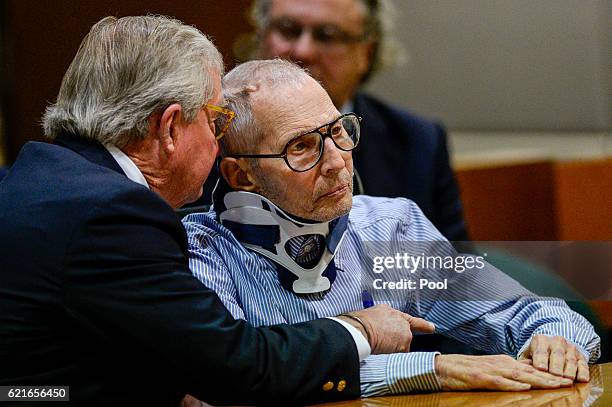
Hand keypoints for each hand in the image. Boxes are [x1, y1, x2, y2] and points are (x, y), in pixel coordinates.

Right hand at [339, 304, 434, 353]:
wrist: (360, 329)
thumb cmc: (360, 323)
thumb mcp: (372, 315)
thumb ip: (382, 320)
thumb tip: (380, 326)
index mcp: (391, 311)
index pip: (409, 319)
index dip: (422, 325)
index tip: (431, 328)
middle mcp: (400, 320)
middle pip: (405, 335)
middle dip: (397, 340)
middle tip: (384, 342)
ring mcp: (404, 332)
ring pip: (402, 346)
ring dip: (393, 348)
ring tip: (379, 344)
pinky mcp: (404, 344)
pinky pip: (400, 354)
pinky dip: (393, 354)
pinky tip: (382, 350)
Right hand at [435, 354, 573, 390]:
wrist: (443, 367)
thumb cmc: (466, 369)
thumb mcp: (490, 367)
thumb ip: (507, 370)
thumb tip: (527, 374)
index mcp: (504, 361)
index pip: (531, 367)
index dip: (549, 372)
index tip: (566, 377)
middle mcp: (501, 363)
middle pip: (531, 370)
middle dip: (551, 376)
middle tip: (569, 380)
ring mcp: (492, 370)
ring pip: (521, 375)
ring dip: (540, 380)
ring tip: (556, 384)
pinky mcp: (482, 378)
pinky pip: (501, 382)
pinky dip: (515, 384)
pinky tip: (526, 386)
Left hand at [519, 334, 589, 381]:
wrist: (553, 344)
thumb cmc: (537, 354)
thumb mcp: (529, 354)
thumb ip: (526, 362)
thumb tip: (521, 371)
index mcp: (541, 340)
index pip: (540, 351)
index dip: (541, 360)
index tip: (541, 368)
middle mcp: (557, 342)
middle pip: (557, 355)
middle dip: (556, 367)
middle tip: (555, 376)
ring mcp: (570, 348)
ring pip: (570, 360)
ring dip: (569, 371)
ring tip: (567, 381)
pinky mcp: (581, 357)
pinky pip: (583, 364)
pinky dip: (583, 372)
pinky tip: (582, 379)